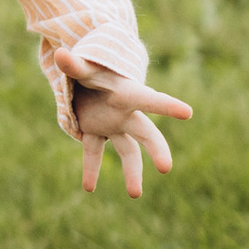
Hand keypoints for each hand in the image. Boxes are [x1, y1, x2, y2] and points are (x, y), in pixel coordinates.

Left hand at [61, 57, 191, 200]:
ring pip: (127, 150)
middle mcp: (125, 112)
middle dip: (156, 149)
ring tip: (135, 194)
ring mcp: (113, 124)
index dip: (167, 105)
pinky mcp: (96, 131)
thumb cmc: (93, 67)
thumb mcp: (83, 66)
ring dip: (132, 172)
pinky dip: (90, 169)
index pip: (148, 99)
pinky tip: (89, 187)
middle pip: (145, 133)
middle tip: (165, 168)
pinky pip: (94, 152)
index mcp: (127, 92)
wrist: (88, 76)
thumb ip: (73, 64)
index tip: (188, 112)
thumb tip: (60, 54)